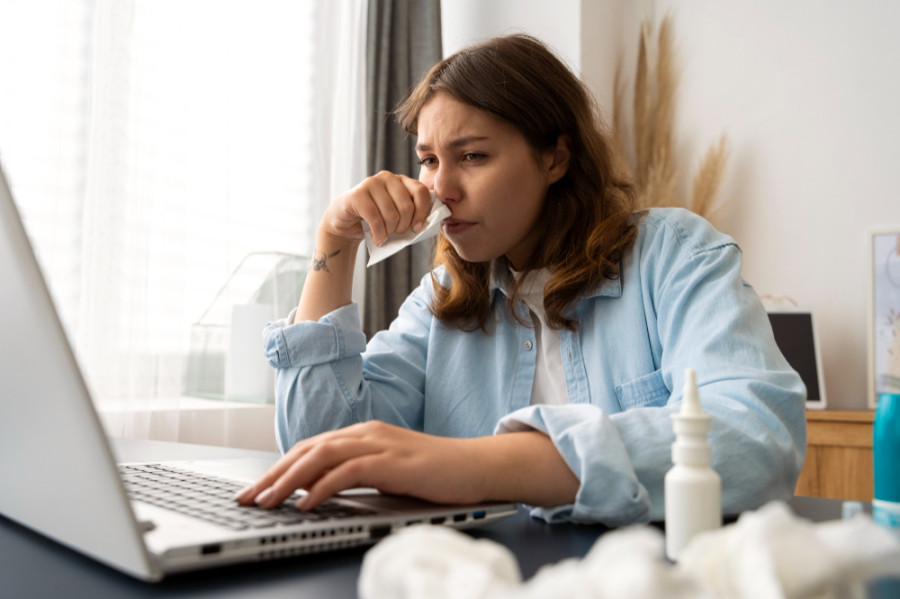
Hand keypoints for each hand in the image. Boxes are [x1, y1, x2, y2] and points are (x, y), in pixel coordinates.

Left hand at [235, 421, 489, 510]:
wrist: (478, 466)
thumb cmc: (437, 474)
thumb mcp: (388, 474)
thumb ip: (355, 476)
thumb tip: (315, 490)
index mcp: (363, 435)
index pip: (310, 448)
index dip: (279, 468)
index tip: (256, 490)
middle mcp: (366, 434)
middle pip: (307, 450)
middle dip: (272, 475)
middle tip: (246, 498)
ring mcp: (380, 445)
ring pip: (321, 457)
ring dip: (288, 481)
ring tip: (266, 502)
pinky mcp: (393, 462)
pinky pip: (347, 473)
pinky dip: (322, 488)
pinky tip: (306, 504)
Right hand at [320, 171, 432, 247]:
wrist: (346, 222)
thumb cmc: (376, 220)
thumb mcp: (397, 215)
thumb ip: (411, 215)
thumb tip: (424, 225)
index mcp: (401, 180)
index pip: (421, 192)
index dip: (422, 213)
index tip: (416, 228)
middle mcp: (387, 177)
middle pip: (406, 206)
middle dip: (403, 227)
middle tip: (396, 234)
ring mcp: (371, 183)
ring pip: (391, 214)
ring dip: (389, 232)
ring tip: (384, 236)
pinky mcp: (357, 194)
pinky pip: (375, 218)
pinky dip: (379, 234)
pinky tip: (378, 239)